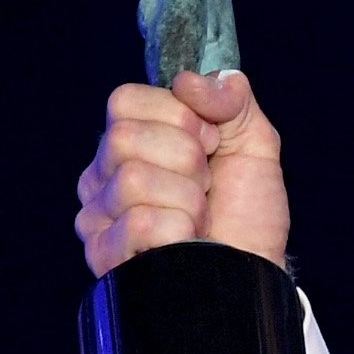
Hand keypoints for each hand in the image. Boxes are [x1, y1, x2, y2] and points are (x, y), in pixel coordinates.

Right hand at [77, 71, 291, 275]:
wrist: (256, 272)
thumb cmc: (248, 213)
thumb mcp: (254, 144)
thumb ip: (231, 100)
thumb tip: (189, 81)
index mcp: (131, 140)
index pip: (124, 101)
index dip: (179, 118)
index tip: (210, 145)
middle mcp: (103, 175)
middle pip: (124, 137)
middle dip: (186, 160)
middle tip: (205, 186)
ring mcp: (98, 217)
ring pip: (133, 180)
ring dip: (188, 200)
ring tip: (198, 218)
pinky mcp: (104, 256)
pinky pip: (142, 223)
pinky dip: (180, 231)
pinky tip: (186, 242)